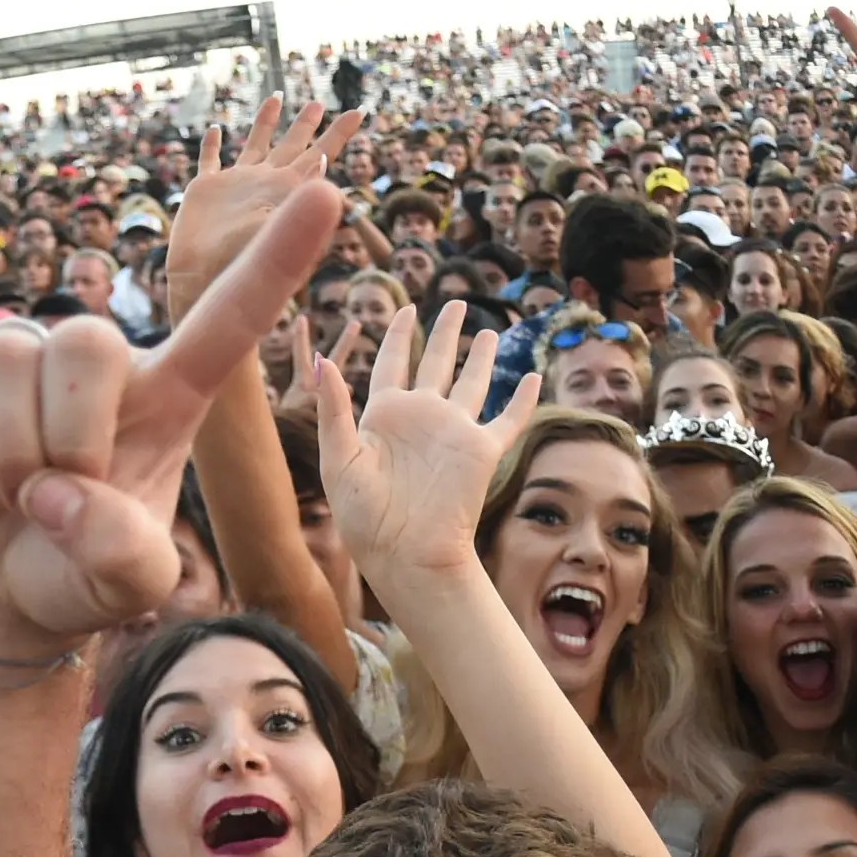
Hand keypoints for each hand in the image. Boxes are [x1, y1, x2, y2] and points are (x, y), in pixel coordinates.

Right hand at [0, 179, 338, 659]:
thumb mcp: (131, 587)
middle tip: (61, 502)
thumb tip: (57, 497)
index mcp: (169, 398)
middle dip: (70, 438)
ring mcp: (24, 366)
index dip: (276, 261)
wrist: (6, 598)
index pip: (229, 318)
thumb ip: (122, 555)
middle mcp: (99, 368)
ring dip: (10, 444)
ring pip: (11, 356)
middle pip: (86, 344)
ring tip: (16, 493)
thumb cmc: (83, 574)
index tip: (326, 192)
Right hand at [167, 97, 365, 326]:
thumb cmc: (242, 263)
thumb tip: (332, 174)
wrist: (202, 282)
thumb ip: (304, 204)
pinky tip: (216, 130)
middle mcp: (266, 182)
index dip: (341, 132)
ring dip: (265, 122)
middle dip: (305, 123)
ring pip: (254, 144)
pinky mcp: (206, 189)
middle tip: (316, 103)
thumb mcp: (281, 230)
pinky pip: (210, 160)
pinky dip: (212, 145)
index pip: (322, 153)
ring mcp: (236, 184)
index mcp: (288, 189)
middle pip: (291, 144)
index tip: (360, 111)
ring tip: (276, 98)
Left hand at [309, 300, 527, 586]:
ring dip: (482, 357)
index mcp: (385, 415)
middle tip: (457, 303)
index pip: (393, 361)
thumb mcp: (338, 457)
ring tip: (489, 331)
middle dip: (446, 332)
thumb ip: (333, 407)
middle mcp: (422, 417)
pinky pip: (508, 419)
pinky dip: (522, 399)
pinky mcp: (481, 451)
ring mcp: (454, 432)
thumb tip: (323, 359)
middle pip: (437, 362)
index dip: (398, 334)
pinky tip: (533, 377)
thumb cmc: (364, 515)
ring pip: (473, 382)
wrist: (404, 552)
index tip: (405, 308)